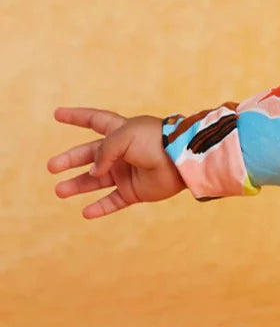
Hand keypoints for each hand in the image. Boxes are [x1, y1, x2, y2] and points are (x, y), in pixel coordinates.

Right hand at [48, 108, 185, 218]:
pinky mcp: (136, 191)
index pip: (95, 120)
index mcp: (121, 131)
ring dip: (77, 185)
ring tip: (59, 191)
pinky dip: (100, 208)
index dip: (76, 117)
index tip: (57, 114)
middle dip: (70, 160)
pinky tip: (86, 213)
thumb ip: (102, 152)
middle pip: (90, 155)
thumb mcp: (123, 137)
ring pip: (96, 180)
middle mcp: (123, 152)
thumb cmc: (154, 142)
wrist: (181, 161)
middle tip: (51, 166)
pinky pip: (114, 201)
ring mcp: (128, 172)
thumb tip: (93, 172)